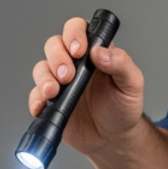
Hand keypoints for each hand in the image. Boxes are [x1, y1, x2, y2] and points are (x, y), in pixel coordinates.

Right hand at [28, 15, 146, 157]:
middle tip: (67, 76)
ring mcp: (60, 82)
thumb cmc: (124, 108)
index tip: (79, 51)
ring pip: (41, 68)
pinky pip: (35, 95)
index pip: (78, 29)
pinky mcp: (50, 101)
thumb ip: (121, 63)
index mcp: (94, 52)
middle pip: (54, 45)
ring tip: (54, 92)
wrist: (114, 139)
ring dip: (44, 78)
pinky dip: (36, 100)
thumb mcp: (132, 84)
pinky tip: (42, 106)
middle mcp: (74, 63)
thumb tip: (100, 51)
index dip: (74, 35)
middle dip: (57, 58)